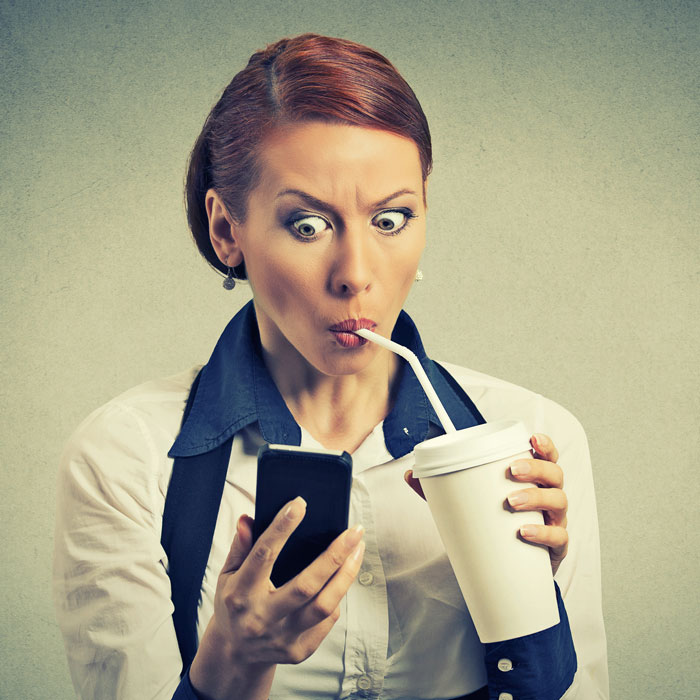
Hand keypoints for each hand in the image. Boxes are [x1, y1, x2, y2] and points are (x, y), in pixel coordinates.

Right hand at [190, 497, 363, 698]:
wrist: (234, 654)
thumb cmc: (233, 605)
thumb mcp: (227, 575)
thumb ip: (240, 547)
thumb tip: (248, 518)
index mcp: (240, 594)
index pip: (264, 555)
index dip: (282, 528)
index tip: (300, 505)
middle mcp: (261, 618)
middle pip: (306, 585)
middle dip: (334, 555)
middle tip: (354, 531)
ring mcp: (281, 638)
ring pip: (323, 606)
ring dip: (346, 575)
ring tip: (357, 550)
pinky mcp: (298, 651)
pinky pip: (327, 621)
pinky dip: (337, 596)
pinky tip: (342, 578)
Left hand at [404, 433, 568, 575]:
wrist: (509, 570)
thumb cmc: (495, 526)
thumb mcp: (469, 504)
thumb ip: (441, 489)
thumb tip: (410, 474)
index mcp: (534, 481)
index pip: (547, 457)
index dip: (545, 445)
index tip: (532, 438)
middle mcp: (549, 497)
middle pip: (555, 474)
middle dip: (536, 468)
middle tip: (512, 470)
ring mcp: (555, 522)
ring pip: (559, 501)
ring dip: (537, 497)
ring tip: (511, 501)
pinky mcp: (555, 548)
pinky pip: (559, 537)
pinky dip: (543, 532)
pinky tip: (524, 532)